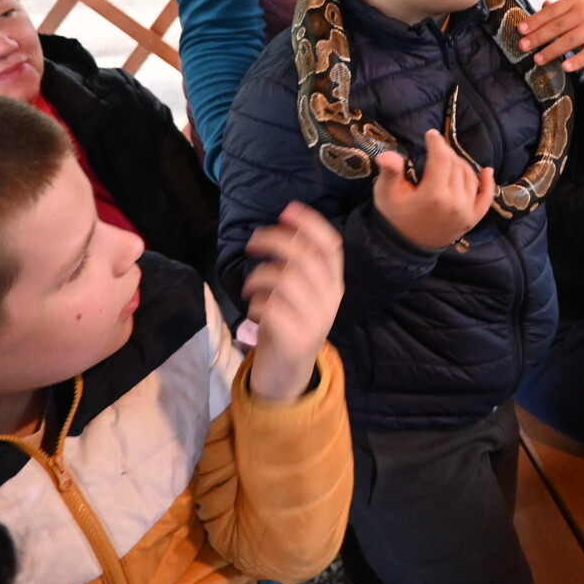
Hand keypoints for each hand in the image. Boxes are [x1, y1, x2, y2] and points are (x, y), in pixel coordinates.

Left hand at [242, 202, 344, 401]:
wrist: (287, 373)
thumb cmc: (288, 323)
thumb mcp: (300, 291)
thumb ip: (297, 263)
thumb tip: (284, 224)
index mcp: (334, 284)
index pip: (331, 246)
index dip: (310, 224)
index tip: (287, 210)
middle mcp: (330, 300)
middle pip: (306, 257)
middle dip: (275, 241)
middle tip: (252, 242)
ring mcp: (316, 321)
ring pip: (287, 280)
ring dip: (259, 276)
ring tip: (249, 284)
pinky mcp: (297, 340)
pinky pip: (272, 309)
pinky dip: (256, 304)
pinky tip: (253, 310)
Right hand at [373, 129, 495, 249]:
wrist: (406, 247)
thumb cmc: (395, 217)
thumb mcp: (386, 194)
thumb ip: (390, 173)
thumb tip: (387, 155)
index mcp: (433, 195)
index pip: (441, 159)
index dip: (437, 143)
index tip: (431, 134)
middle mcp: (455, 203)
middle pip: (456, 165)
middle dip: (446, 152)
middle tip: (435, 148)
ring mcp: (466, 212)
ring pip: (469, 176)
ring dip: (460, 164)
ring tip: (447, 160)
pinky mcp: (472, 220)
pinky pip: (485, 198)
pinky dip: (487, 184)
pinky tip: (487, 171)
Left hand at [516, 0, 583, 71]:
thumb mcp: (583, 5)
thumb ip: (563, 8)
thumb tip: (542, 6)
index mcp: (576, 2)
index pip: (551, 12)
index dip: (535, 21)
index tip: (520, 30)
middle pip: (557, 27)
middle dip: (538, 37)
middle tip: (522, 46)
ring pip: (570, 41)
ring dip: (552, 51)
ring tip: (537, 60)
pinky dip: (577, 61)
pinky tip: (565, 67)